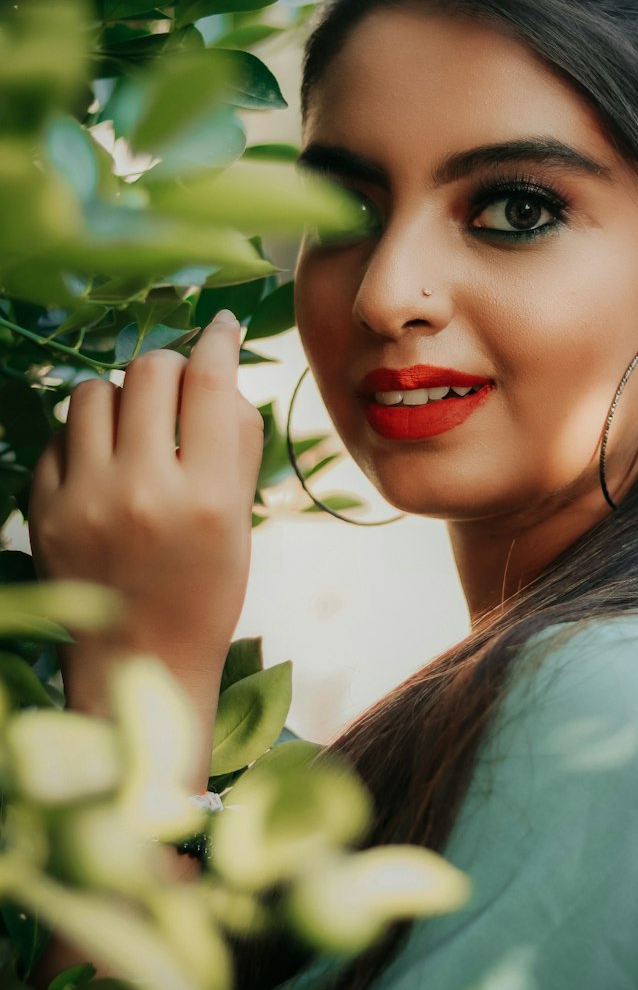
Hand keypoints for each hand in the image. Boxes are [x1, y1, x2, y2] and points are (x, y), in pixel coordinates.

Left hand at [28, 311, 263, 714]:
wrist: (138, 662)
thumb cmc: (205, 587)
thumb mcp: (241, 518)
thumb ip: (237, 440)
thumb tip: (218, 364)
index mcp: (209, 497)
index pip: (212, 381)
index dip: (219, 339)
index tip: (221, 327)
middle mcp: (146, 492)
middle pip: (151, 371)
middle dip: (170, 366)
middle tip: (178, 385)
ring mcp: (87, 501)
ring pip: (95, 391)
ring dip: (122, 396)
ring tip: (135, 426)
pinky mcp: (44, 511)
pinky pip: (59, 434)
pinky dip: (84, 436)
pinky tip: (103, 463)